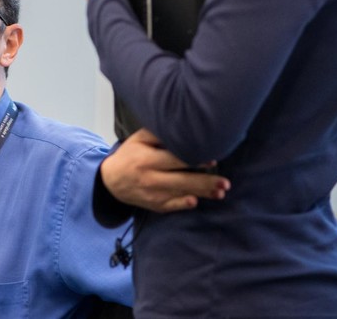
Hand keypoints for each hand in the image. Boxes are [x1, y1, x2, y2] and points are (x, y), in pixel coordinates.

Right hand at [100, 129, 228, 212]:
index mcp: (147, 160)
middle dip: (205, 182)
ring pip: (180, 195)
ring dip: (202, 194)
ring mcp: (152, 194)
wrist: (111, 180)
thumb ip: (159, 134)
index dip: (195, 160)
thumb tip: (183, 129)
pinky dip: (183, 204)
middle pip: (182, 181)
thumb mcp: (139, 140)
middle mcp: (150, 178)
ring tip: (220, 193)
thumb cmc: (129, 155)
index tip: (213, 160)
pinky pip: (171, 206)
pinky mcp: (154, 205)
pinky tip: (195, 202)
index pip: (175, 160)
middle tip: (225, 183)